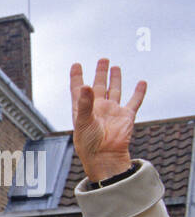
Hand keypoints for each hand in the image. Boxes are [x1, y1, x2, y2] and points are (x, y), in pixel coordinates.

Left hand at [70, 59, 144, 181]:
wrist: (104, 156)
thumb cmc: (89, 143)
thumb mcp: (83, 121)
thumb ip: (85, 103)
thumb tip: (86, 85)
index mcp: (82, 109)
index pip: (78, 89)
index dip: (77, 76)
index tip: (76, 64)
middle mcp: (97, 108)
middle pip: (98, 86)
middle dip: (100, 73)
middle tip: (102, 60)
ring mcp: (112, 111)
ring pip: (115, 90)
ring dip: (115, 78)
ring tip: (115, 66)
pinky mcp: (126, 116)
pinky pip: (134, 101)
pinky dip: (139, 92)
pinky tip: (141, 82)